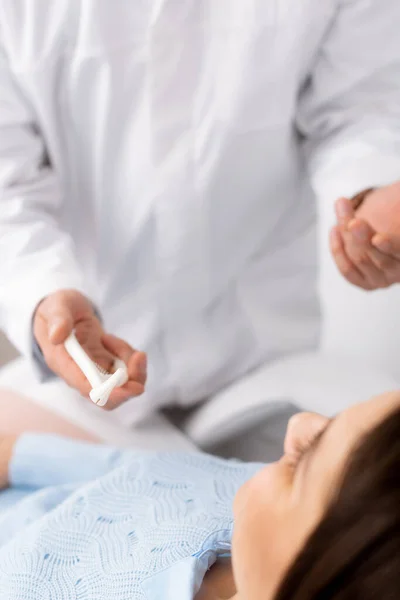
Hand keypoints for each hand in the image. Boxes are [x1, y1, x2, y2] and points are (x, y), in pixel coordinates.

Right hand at [33, 289, 146, 408]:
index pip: (86, 387)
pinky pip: (125, 370)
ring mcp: (94, 372)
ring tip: (111, 338)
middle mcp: (78, 374)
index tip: (131, 388)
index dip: (110, 392)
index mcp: (62, 362)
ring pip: (121, 384)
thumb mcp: (57, 306)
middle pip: (108, 397)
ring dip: (129, 363)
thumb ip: (58, 319)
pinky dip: (127, 355)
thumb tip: (57, 336)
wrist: (64, 310)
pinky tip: (111, 340)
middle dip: (129, 384)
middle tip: (139, 356)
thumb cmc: (58, 308)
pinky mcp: (105, 366)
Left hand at [330, 182, 399, 289]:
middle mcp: (398, 272)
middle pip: (378, 257)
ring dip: (347, 233)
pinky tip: (334, 230)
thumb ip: (395, 198)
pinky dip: (338, 251)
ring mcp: (382, 280)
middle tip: (353, 222)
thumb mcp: (397, 208)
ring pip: (360, 259)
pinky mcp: (366, 283)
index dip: (390, 246)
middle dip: (363, 237)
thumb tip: (383, 191)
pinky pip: (348, 270)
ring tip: (342, 205)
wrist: (390, 242)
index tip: (377, 239)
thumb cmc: (397, 223)